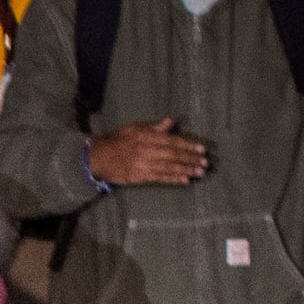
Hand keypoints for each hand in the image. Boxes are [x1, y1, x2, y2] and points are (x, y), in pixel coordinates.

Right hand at [87, 117, 208, 186]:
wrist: (98, 157)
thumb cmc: (118, 140)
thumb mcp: (134, 128)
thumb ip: (153, 127)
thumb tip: (171, 122)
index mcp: (146, 136)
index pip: (171, 140)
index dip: (188, 145)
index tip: (201, 149)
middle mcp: (146, 150)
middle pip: (172, 155)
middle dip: (190, 159)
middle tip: (205, 163)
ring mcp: (143, 164)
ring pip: (168, 167)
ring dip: (186, 170)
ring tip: (200, 172)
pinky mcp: (140, 176)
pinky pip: (159, 178)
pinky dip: (173, 179)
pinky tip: (185, 180)